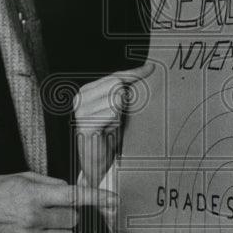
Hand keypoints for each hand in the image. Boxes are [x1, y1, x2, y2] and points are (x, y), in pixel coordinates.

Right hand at [0, 171, 115, 232]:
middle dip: (69, 212)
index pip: (74, 196)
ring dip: (63, 229)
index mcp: (34, 195)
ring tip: (46, 222)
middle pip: (74, 219)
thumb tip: (75, 190)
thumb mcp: (24, 178)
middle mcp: (33, 217)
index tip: (114, 200)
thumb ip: (52, 183)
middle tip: (53, 208)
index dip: (97, 198)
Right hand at [75, 62, 153, 186]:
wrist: (96, 164)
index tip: (151, 68)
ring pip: (117, 99)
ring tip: (111, 127)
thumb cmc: (108, 136)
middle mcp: (80, 97)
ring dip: (119, 116)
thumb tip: (147, 70)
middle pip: (117, 85)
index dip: (134, 72)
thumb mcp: (117, 110)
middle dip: (123, 101)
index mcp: (86, 91)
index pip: (115, 76)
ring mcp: (81, 111)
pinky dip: (115, 123)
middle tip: (116, 119)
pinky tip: (108, 132)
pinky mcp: (85, 124)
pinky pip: (113, 113)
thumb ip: (123, 91)